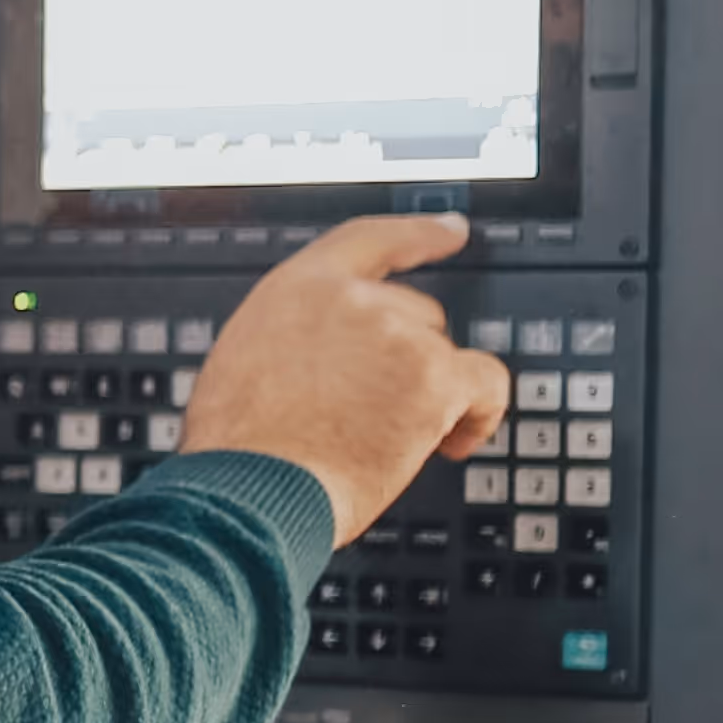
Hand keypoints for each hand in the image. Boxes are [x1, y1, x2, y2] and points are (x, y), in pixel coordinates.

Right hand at [176, 216, 511, 545]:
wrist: (248, 491)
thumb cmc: (237, 451)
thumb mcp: (245, 367)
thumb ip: (296, 344)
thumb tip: (330, 368)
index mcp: (297, 289)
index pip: (371, 241)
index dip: (419, 234)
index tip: (451, 231)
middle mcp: (351, 299)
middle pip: (416, 314)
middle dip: (405, 362)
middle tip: (375, 414)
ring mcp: (397, 334)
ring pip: (442, 357)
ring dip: (426, 397)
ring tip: (386, 444)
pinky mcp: (433, 377)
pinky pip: (485, 384)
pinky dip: (479, 414)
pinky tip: (454, 443)